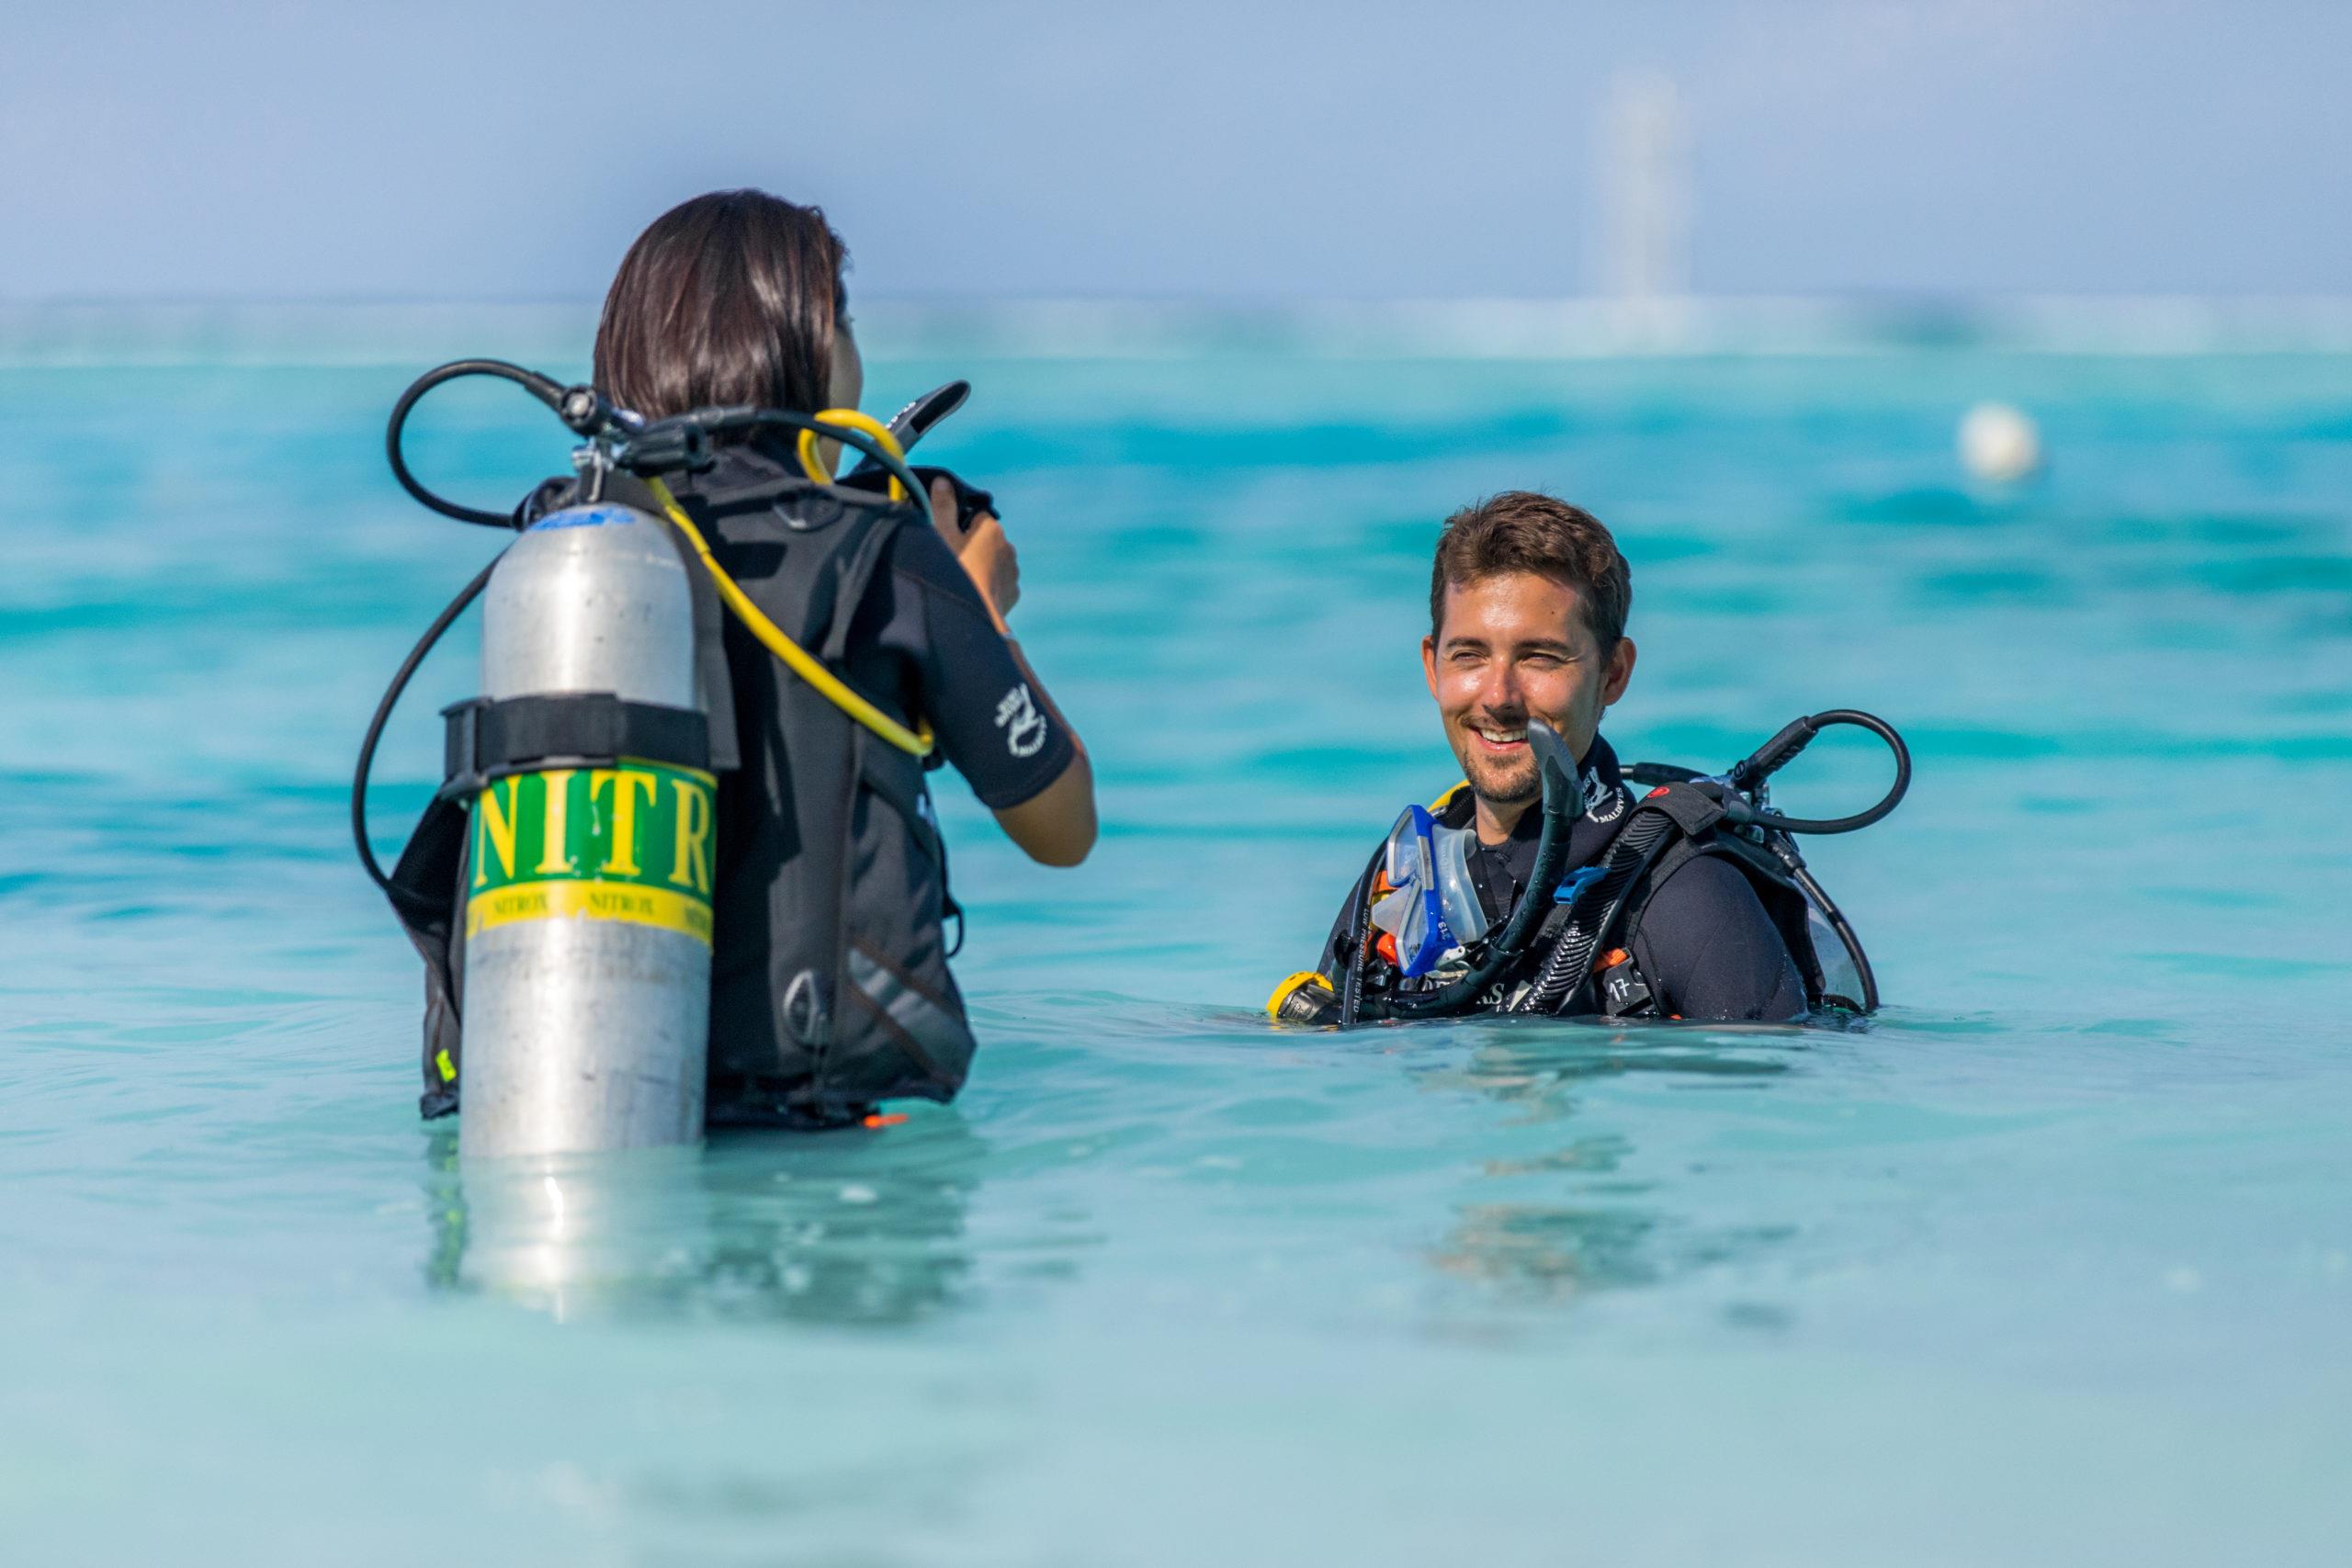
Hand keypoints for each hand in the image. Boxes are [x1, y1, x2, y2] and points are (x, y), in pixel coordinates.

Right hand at [932, 474, 1019, 622]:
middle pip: (985, 540)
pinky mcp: (1013, 594)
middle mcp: (1008, 546)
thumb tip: (943, 482)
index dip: (958, 526)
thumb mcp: (940, 534)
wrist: (974, 617)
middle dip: (971, 546)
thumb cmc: (954, 571)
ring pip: (993, 562)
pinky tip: (974, 595)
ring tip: (962, 580)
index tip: (946, 539)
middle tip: (951, 561)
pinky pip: (999, 584)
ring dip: (981, 566)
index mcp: (991, 529)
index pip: (975, 516)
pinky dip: (988, 586)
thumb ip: (942, 506)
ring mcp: (1012, 571)